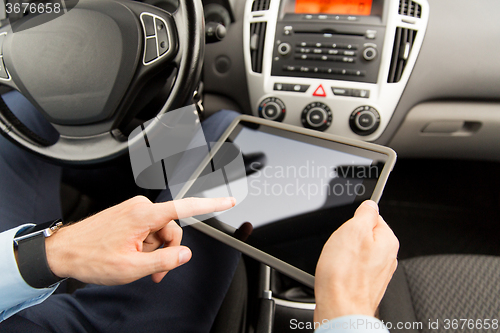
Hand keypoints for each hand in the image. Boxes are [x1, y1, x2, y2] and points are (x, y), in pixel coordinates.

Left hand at [45, 196, 234, 284]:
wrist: (63, 252)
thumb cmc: (91, 257)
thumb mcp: (132, 267)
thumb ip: (164, 260)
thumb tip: (185, 255)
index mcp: (143, 214)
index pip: (185, 207)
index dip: (210, 204)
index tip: (228, 200)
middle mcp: (140, 207)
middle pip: (172, 229)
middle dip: (167, 252)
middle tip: (155, 271)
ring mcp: (133, 211)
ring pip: (160, 232)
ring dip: (154, 252)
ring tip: (138, 266)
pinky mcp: (128, 216)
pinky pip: (148, 231)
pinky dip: (146, 246)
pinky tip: (132, 256)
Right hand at [314, 200, 398, 322]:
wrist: (339, 310)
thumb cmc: (344, 275)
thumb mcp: (353, 230)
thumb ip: (365, 213)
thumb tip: (370, 204)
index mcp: (387, 240)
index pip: (372, 216)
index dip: (353, 219)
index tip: (344, 226)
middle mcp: (386, 257)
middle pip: (362, 235)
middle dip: (347, 238)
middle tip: (338, 246)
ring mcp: (376, 273)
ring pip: (355, 253)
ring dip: (343, 255)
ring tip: (336, 262)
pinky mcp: (364, 286)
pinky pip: (351, 269)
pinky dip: (342, 269)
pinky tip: (336, 274)